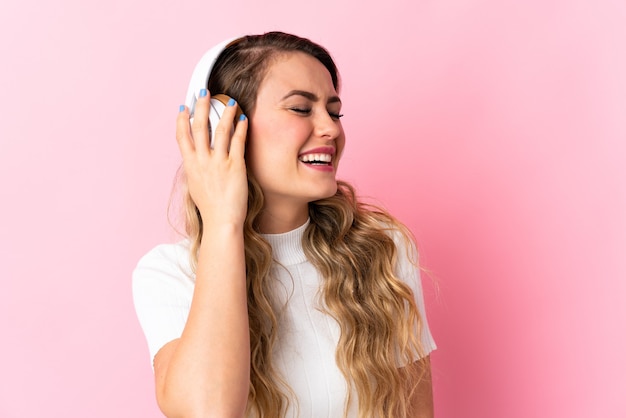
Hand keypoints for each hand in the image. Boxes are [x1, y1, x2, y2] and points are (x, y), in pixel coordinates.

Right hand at [176, 89, 248, 227]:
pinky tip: (242, 118)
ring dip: (224, 113)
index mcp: (191, 166)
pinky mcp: (235, 166)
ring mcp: (218, 162)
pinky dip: (240, 128)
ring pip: (219, 130)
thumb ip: (196, 170)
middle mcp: (202, 161)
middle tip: (204, 92)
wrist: (221, 221)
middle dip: (201, 107)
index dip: (182, 120)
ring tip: (229, 101)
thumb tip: (196, 161)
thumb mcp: (196, 187)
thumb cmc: (210, 209)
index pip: (182, 136)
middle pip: (199, 127)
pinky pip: (237, 142)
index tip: (184, 107)